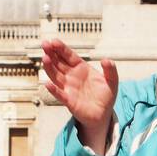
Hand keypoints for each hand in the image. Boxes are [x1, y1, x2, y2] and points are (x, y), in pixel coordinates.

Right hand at [41, 39, 117, 154]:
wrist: (103, 114)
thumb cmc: (105, 96)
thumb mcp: (112, 81)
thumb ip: (111, 70)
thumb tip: (107, 60)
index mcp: (81, 68)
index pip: (68, 56)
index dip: (61, 48)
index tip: (54, 41)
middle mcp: (72, 76)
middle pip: (58, 63)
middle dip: (51, 53)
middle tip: (44, 44)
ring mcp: (69, 88)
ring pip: (56, 76)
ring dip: (50, 68)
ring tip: (45, 58)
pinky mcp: (69, 101)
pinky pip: (60, 94)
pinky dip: (54, 90)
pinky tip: (47, 84)